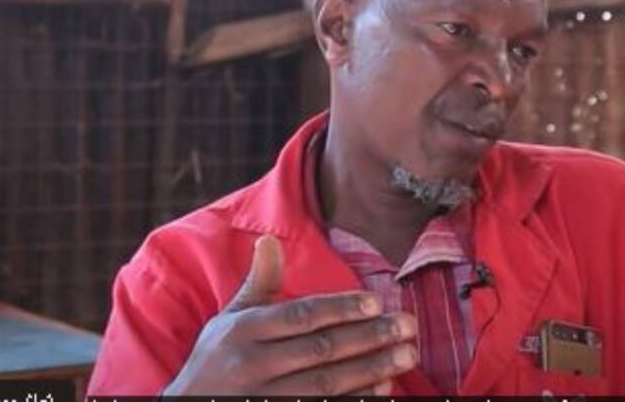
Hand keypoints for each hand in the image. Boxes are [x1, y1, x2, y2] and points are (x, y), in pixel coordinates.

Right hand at [162, 235, 417, 395]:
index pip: (301, 316)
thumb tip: (269, 240)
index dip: (341, 309)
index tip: (377, 303)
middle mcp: (253, 364)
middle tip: (408, 326)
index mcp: (245, 330)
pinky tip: (383, 387)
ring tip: (407, 355)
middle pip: (321, 349)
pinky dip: (356, 399)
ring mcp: (265, 398)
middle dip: (370, 337)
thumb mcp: (229, 319)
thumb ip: (259, 283)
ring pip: (327, 383)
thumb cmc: (216, 360)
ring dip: (372, 369)